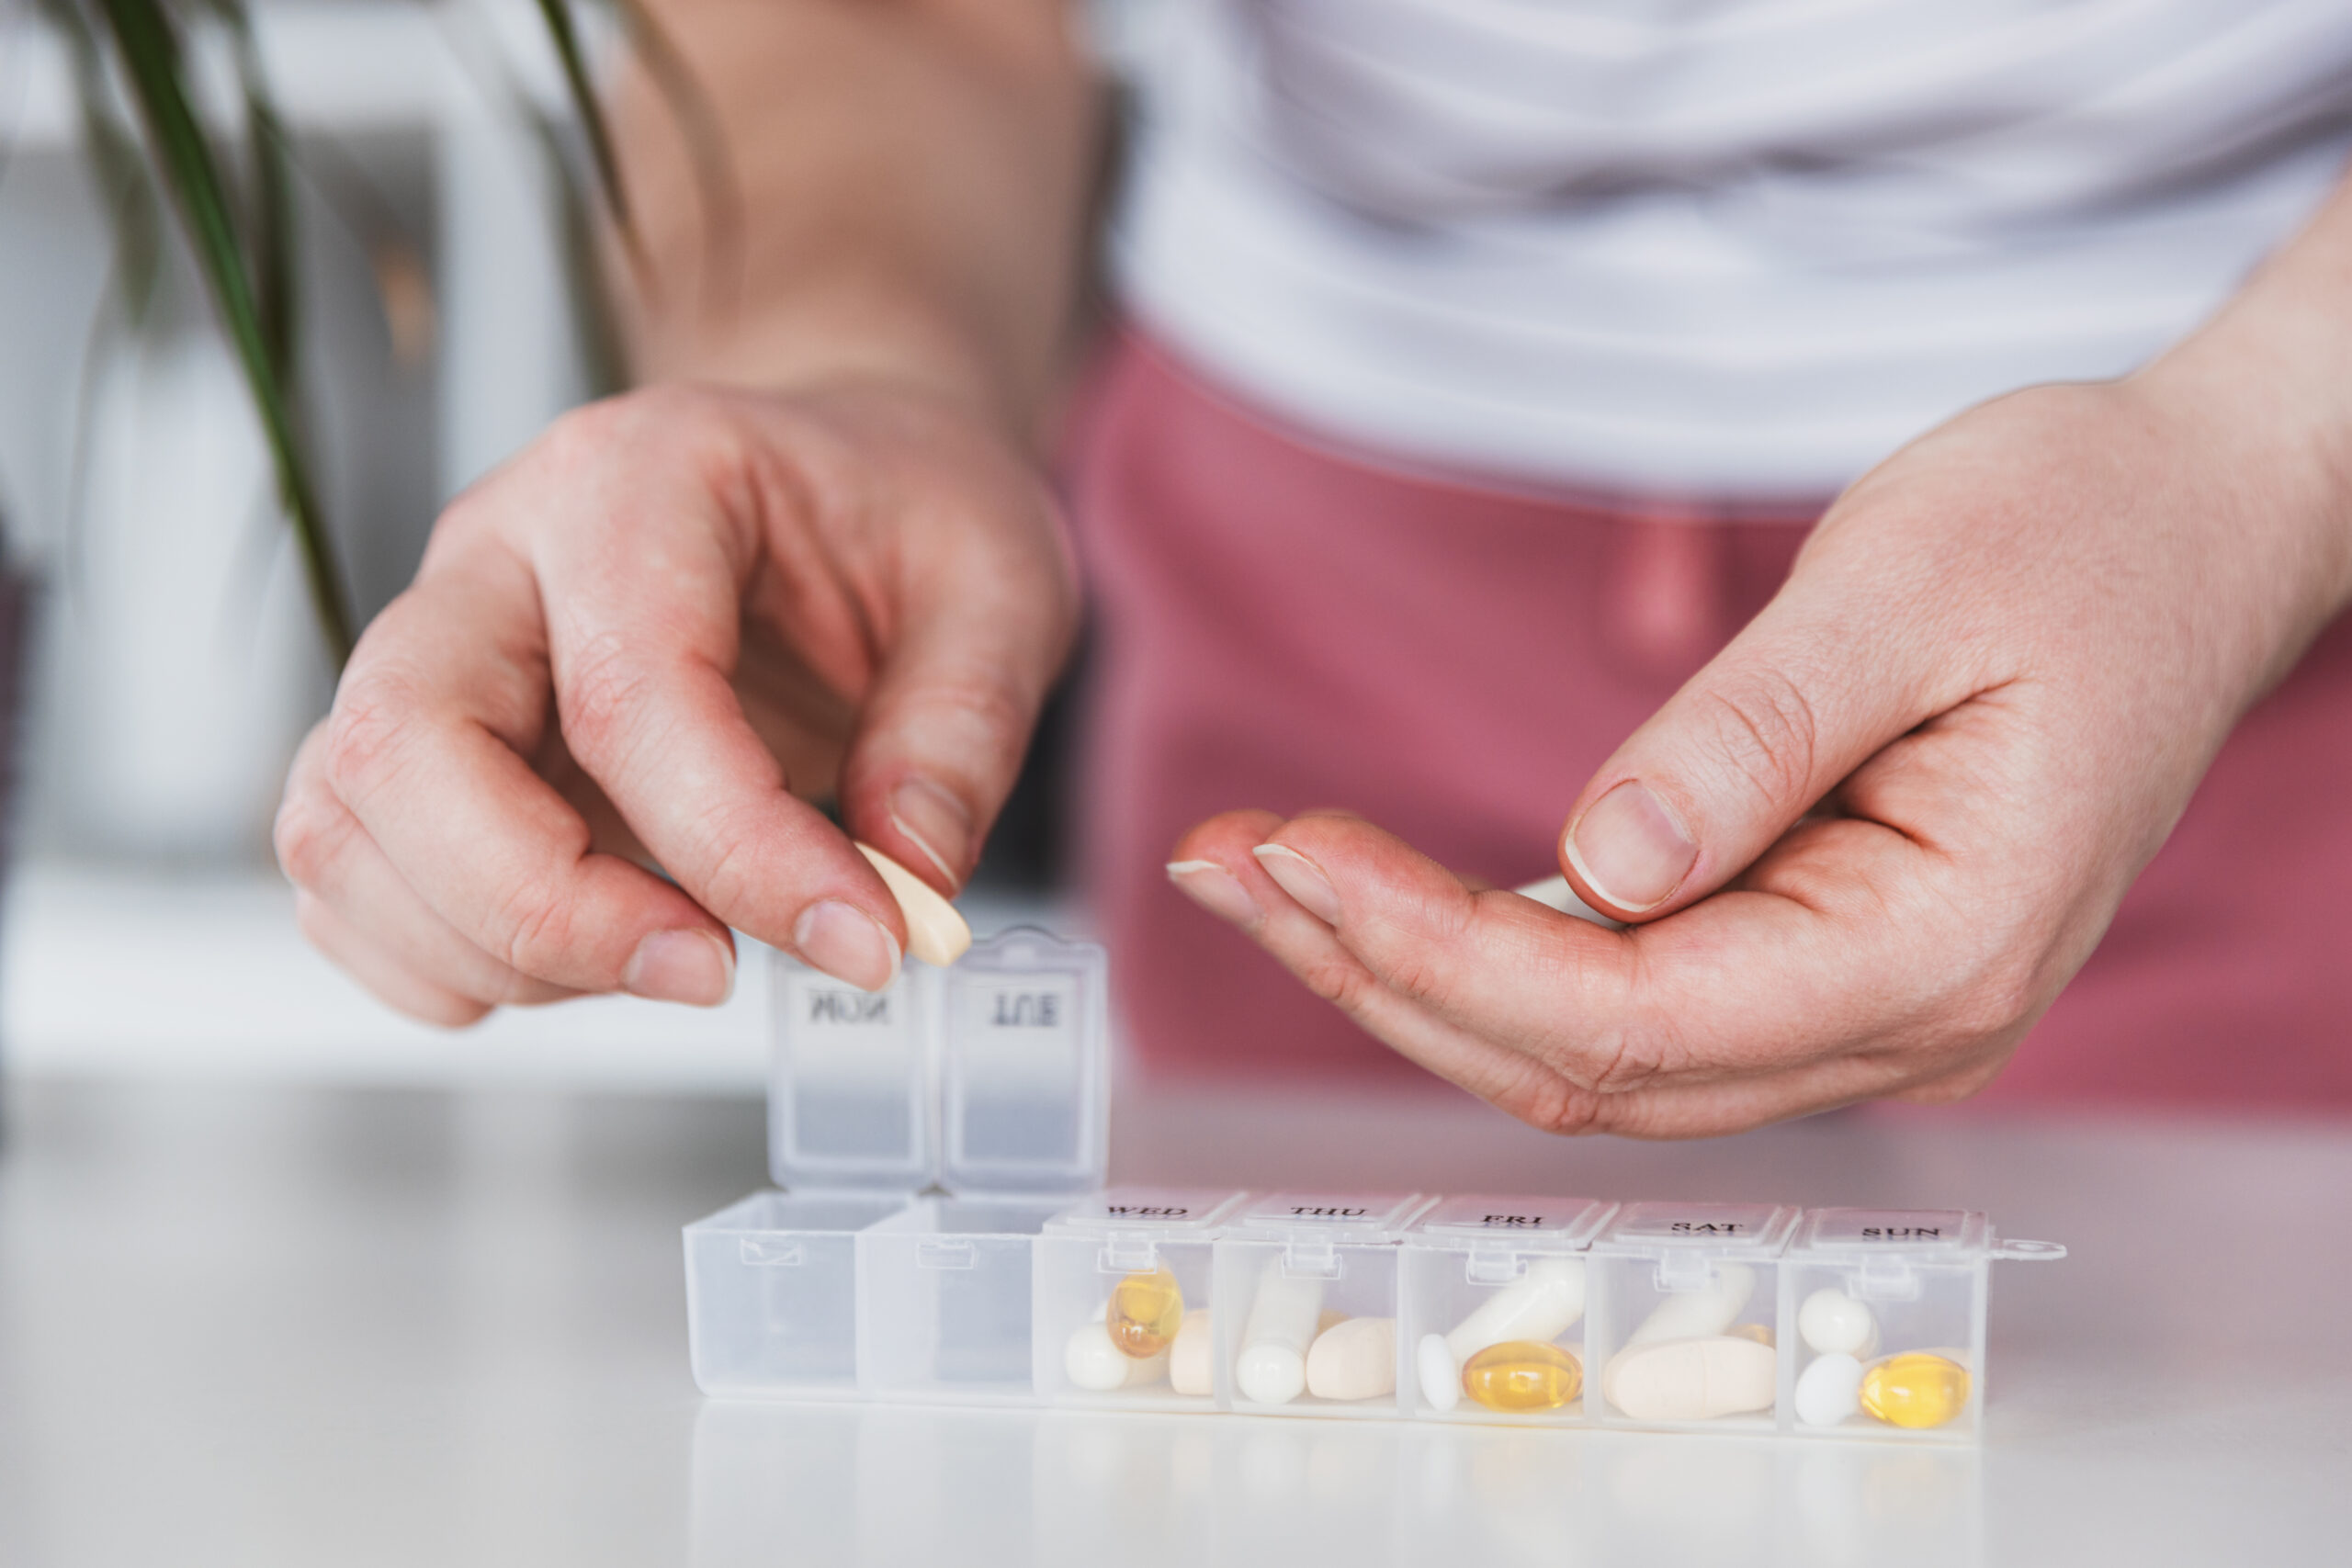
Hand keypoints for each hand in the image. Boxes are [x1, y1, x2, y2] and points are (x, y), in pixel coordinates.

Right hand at [276, 380, 1074, 1023]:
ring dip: (492, 946)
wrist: (845, 480)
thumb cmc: (902, 514)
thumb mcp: (999, 591)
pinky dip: (443, 959)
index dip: (739, 851)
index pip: (631, 693)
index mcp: (641, 478)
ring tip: (675, 958)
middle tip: (713, 970)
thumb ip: (959, 738)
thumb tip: (907, 891)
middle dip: (544, 905)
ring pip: (343, 821)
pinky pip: (343, 874)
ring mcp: (440, 645)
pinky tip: (591, 960)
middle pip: (399, 741)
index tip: (860, 939)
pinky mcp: (421, 743)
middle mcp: (499, 550)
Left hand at [1171, 368, 2351, 1135]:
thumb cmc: (2076, 532)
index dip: (1440, 949)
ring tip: (1250, 872)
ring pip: (1587, 1053)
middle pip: (1584, 1065)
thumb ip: (1750, 740)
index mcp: (1941, 950)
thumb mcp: (1910, 588)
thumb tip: (1594, 868)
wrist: (2188, 530)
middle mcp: (1901, 1024)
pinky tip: (1374, 889)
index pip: (1635, 1015)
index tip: (1293, 855)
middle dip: (1378, 971)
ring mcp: (1855, 1012)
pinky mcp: (1809, 965)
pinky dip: (1485, 950)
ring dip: (1406, 971)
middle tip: (1212, 865)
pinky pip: (1624, 1004)